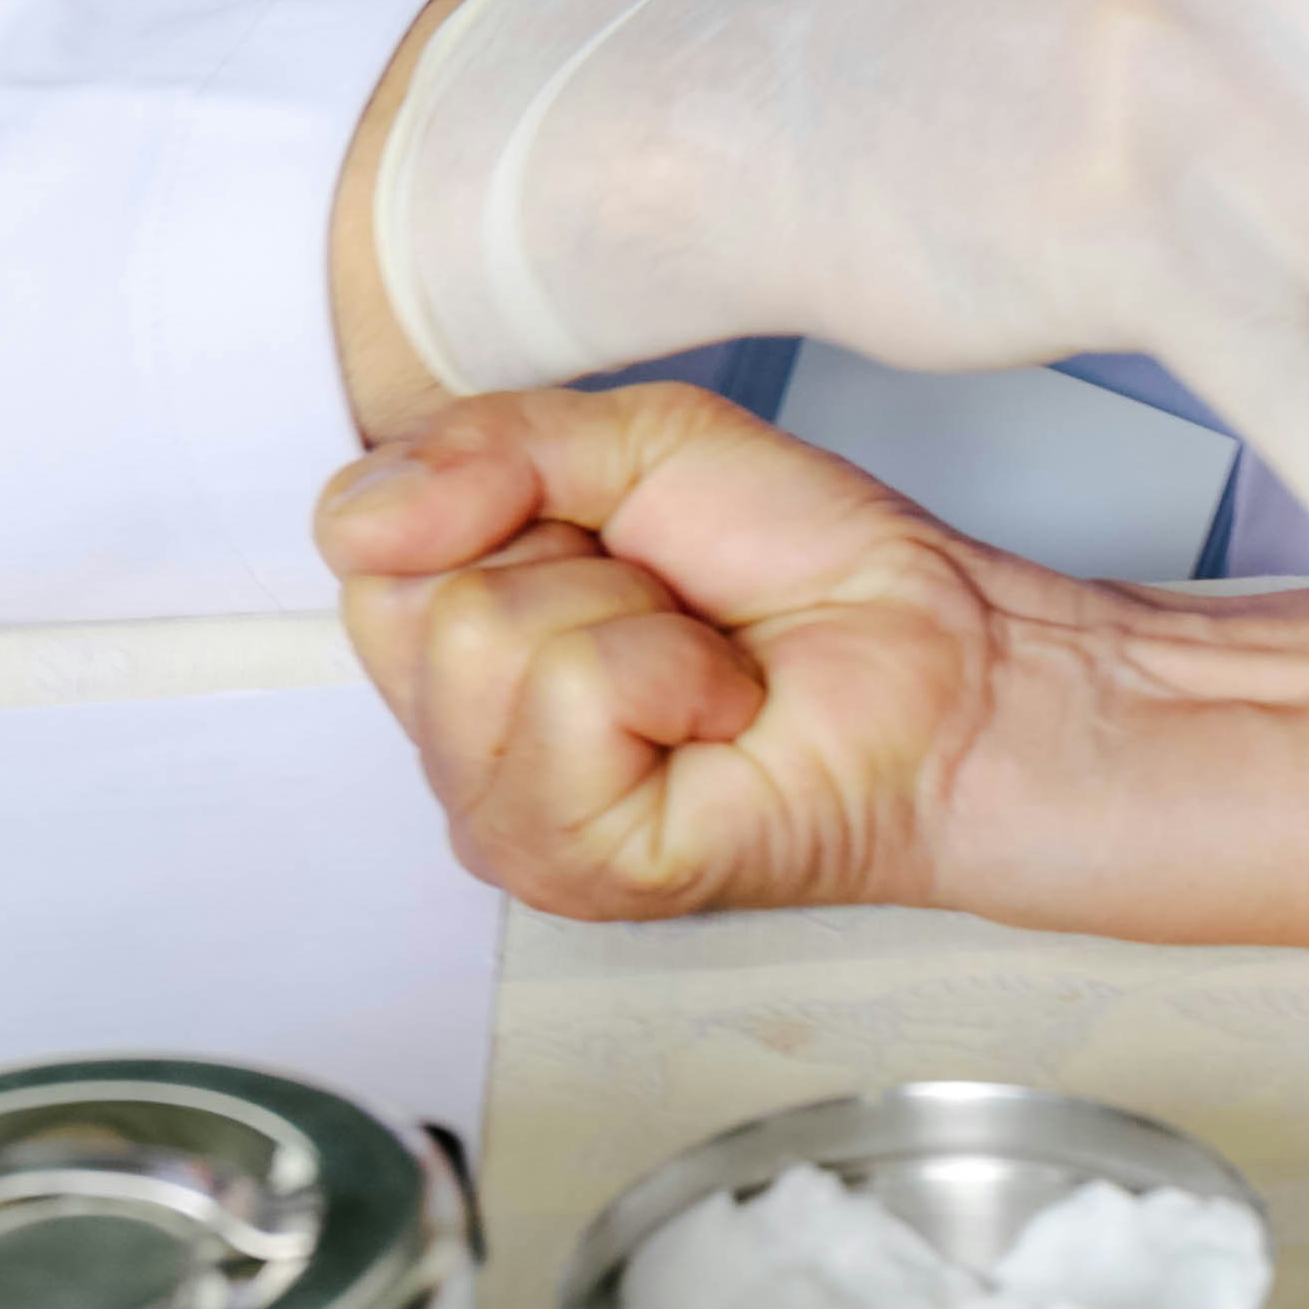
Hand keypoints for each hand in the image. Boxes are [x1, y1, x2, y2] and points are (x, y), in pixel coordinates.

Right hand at [316, 387, 1044, 921]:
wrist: (946, 663)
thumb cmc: (809, 576)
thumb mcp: (635, 445)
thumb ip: (481, 444)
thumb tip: (363, 511)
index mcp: (454, 654)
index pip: (362, 546)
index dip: (490, 498)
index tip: (604, 526)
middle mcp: (460, 750)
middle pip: (408, 601)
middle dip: (565, 557)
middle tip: (666, 604)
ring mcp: (507, 821)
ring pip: (480, 640)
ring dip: (631, 618)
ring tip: (701, 664)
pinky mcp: (574, 864)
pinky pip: (571, 695)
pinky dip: (674, 673)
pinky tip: (720, 714)